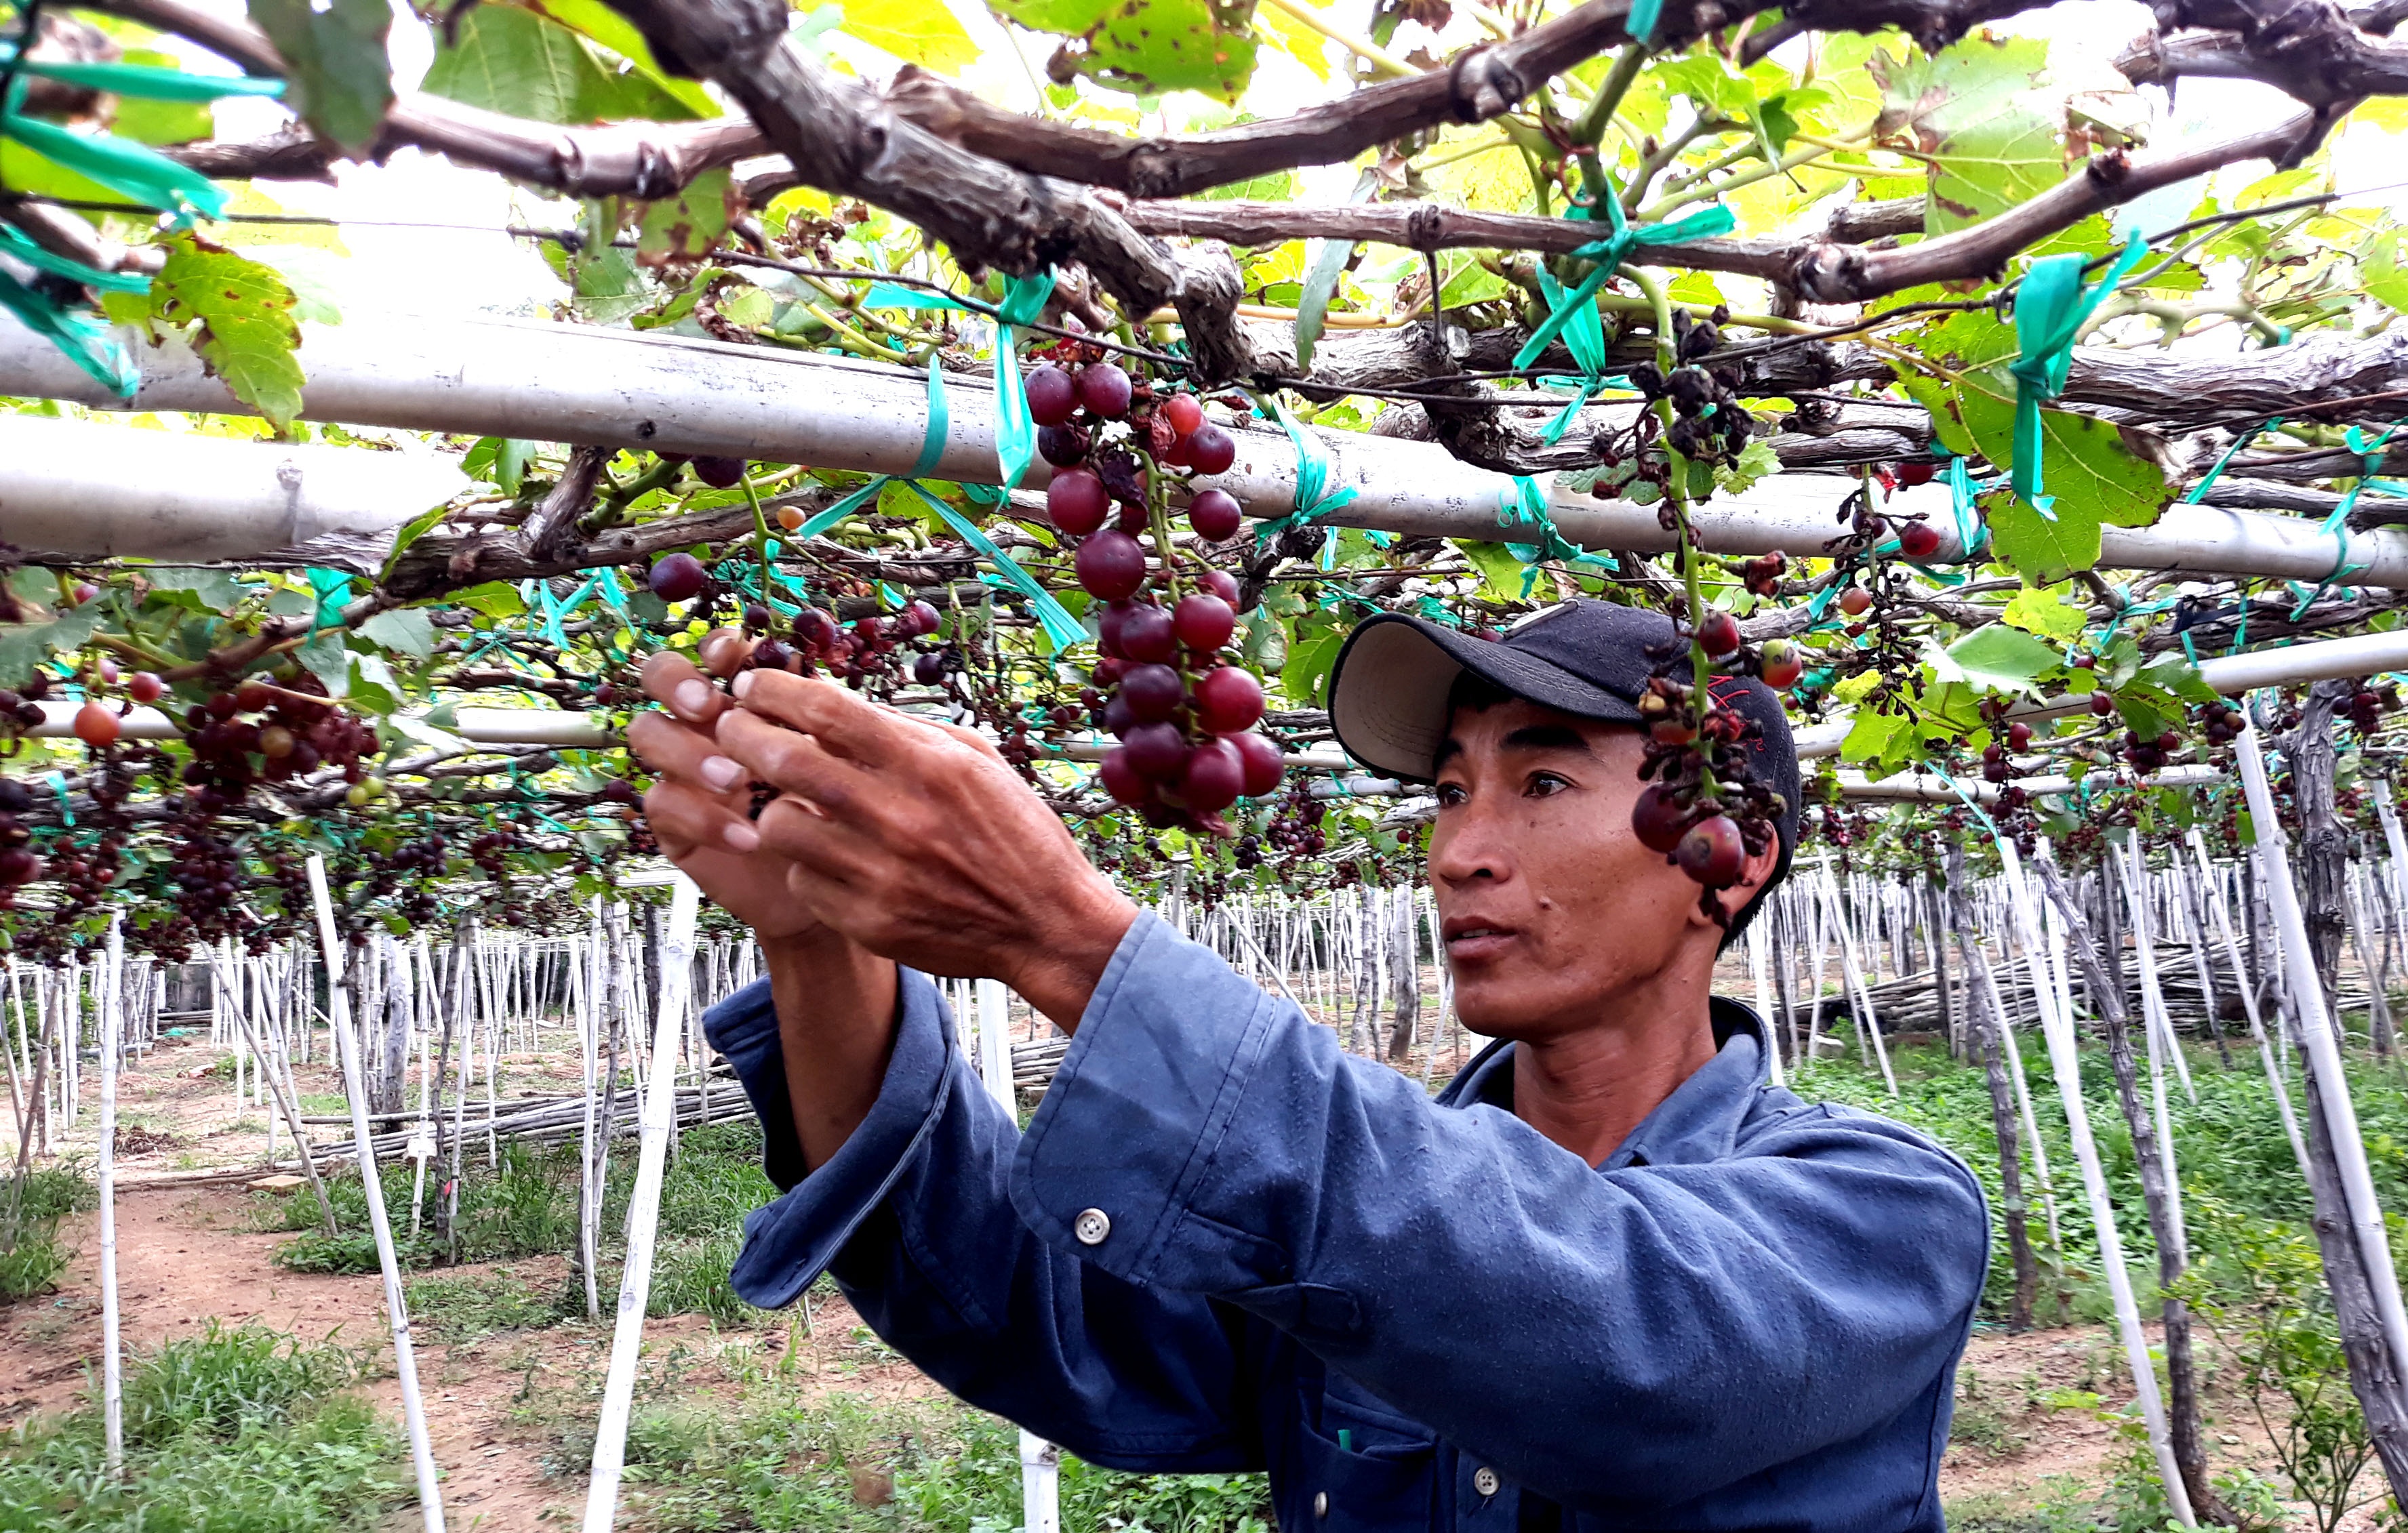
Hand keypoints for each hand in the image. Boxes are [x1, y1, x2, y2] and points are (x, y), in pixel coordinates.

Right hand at [629, 650, 825, 947]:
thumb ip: (812, 714)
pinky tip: (749, 836)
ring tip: (737, 781)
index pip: (713, 654)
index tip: (734, 655)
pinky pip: (663, 804)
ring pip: (649, 733)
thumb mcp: (834, 760)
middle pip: (659, 677)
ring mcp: (683, 770)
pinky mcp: (674, 822)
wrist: (831, 881)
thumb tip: (797, 663)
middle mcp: (705, 726)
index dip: (716, 646)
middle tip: (709, 708)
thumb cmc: (834, 813)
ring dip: (689, 751)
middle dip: (677, 683)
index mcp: (745, 701)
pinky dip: (705, 818)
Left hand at [714, 668, 1136, 1029]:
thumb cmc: (1015, 835)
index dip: (776, 689)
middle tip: (730, 728)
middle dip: (742, 735)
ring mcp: (881, 874)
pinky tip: (827, 860)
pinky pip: (801, 882)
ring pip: (778, 826)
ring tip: (789, 805)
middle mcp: (900, 816)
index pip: (827, 710)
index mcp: (929, 765)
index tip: (753, 684)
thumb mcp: (977, 762)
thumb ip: (909, 732)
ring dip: (773, 808)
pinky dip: (804, 866)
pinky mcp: (869, 921)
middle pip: (785, 760)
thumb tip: (838, 709)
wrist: (1047, 923)